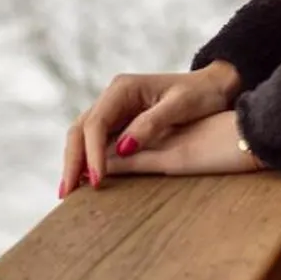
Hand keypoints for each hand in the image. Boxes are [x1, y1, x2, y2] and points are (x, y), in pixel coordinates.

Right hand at [59, 62, 241, 197]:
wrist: (213, 86)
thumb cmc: (200, 93)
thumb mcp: (179, 105)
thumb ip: (150, 124)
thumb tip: (121, 148)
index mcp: (122, 88)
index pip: (96, 123)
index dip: (92, 153)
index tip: (97, 180)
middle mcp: (113, 97)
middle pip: (80, 129)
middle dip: (73, 161)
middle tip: (67, 193)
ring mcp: (115, 110)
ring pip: (83, 136)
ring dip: (75, 162)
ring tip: (69, 191)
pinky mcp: (121, 122)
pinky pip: (97, 142)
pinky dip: (88, 160)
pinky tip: (85, 180)